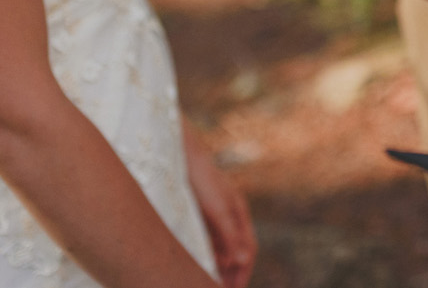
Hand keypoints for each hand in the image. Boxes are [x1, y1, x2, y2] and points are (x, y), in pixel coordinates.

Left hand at [183, 128, 256, 287]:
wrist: (179, 152)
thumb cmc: (200, 178)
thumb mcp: (216, 209)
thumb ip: (229, 234)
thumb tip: (243, 260)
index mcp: (239, 213)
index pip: (248, 250)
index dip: (243, 273)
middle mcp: (229, 214)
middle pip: (236, 250)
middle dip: (232, 273)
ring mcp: (214, 212)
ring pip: (220, 246)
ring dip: (218, 266)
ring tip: (207, 280)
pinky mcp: (198, 211)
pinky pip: (207, 239)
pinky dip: (206, 254)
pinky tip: (195, 262)